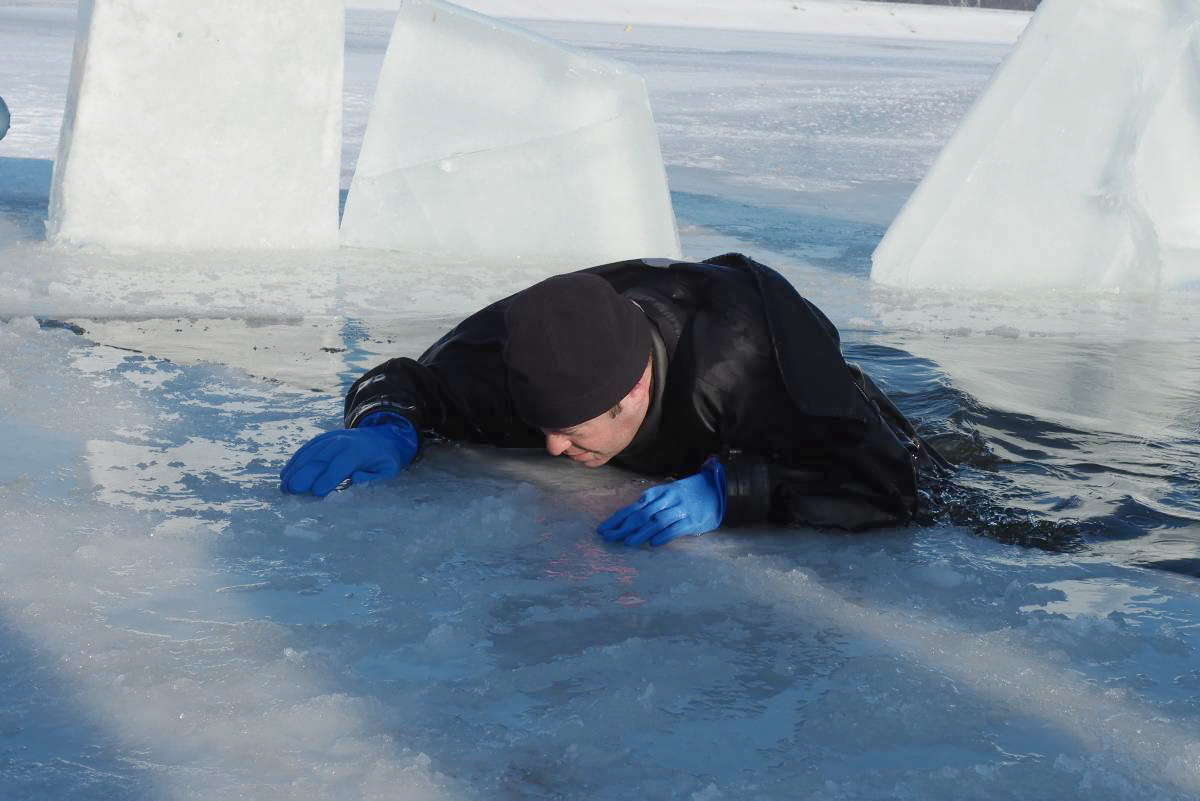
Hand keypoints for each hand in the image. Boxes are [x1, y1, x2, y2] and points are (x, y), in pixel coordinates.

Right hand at [280, 413, 418, 496]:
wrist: (382, 435)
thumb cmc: (385, 458)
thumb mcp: (387, 469)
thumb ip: (372, 475)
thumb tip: (355, 478)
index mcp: (358, 451)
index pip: (340, 465)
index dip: (328, 478)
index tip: (316, 493)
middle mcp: (341, 442)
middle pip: (320, 459)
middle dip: (304, 474)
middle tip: (291, 491)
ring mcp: (330, 438)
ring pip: (310, 453)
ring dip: (295, 468)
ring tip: (284, 484)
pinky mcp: (323, 439)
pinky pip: (307, 448)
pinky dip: (296, 460)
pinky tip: (286, 472)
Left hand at [598, 458, 725, 546]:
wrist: (717, 490)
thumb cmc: (687, 494)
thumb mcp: (667, 494)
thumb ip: (650, 505)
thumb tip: (627, 520)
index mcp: (659, 493)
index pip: (634, 506)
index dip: (618, 518)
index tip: (603, 529)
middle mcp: (668, 499)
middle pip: (642, 513)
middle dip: (624, 526)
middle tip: (609, 537)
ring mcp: (681, 509)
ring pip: (657, 520)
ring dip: (641, 532)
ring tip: (628, 542)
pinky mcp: (693, 521)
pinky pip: (676, 527)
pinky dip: (664, 535)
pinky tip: (653, 543)